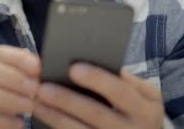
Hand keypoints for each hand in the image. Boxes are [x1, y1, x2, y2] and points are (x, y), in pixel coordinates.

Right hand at [0, 45, 40, 128]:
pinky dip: (0, 120)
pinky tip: (17, 123)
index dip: (17, 58)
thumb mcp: (7, 82)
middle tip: (34, 88)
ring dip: (8, 99)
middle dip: (12, 78)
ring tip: (29, 106)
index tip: (37, 68)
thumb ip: (20, 72)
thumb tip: (37, 67)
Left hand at [33, 63, 163, 127]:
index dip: (97, 79)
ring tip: (36, 101)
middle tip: (43, 87)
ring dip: (55, 117)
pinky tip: (43, 116)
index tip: (74, 67)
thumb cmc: (140, 112)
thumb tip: (96, 60)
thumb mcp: (146, 96)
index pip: (120, 91)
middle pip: (96, 114)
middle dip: (68, 100)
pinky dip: (57, 128)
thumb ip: (127, 81)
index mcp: (145, 109)